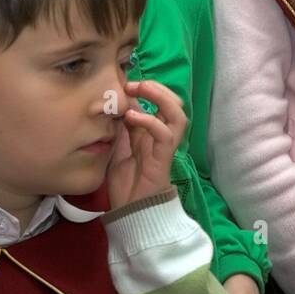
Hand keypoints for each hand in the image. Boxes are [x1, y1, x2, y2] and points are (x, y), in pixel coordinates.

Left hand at [107, 79, 185, 209]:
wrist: (131, 210)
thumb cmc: (126, 182)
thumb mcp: (118, 147)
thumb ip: (121, 128)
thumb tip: (117, 105)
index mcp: (151, 132)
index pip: (159, 103)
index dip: (146, 89)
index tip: (124, 83)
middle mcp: (161, 136)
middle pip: (174, 103)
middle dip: (156, 87)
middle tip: (133, 84)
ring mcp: (164, 146)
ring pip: (177, 115)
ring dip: (160, 97)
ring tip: (140, 90)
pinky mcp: (163, 158)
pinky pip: (164, 134)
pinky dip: (150, 120)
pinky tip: (132, 117)